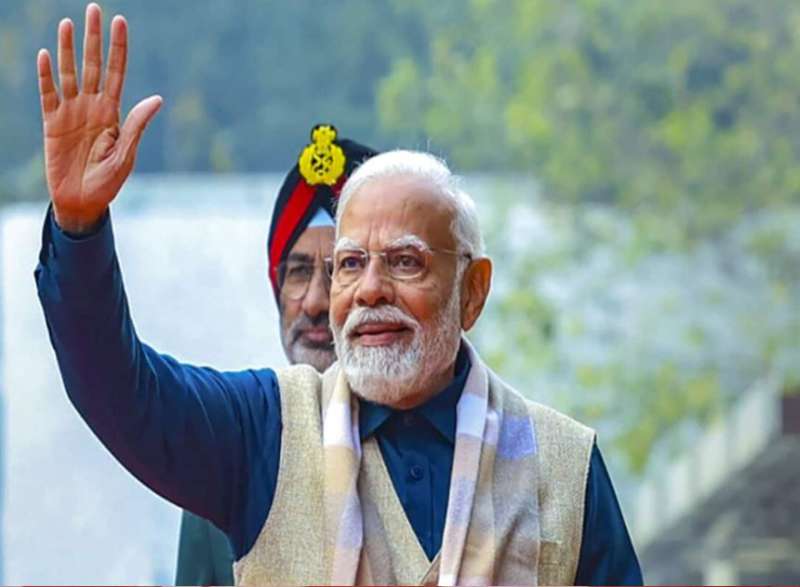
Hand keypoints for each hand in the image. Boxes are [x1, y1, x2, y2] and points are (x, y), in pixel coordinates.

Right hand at [38, 3, 161, 232]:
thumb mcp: (126, 154)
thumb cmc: (108, 181)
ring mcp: (71, 112)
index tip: (120, 21)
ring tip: (67, 23)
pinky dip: (46, 75)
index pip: (116, 72)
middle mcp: (92, 106)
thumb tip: (157, 99)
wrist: (82, 201)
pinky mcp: (51, 122)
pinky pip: (48, 93)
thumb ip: (137, 125)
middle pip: (93, 65)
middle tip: (94, 8)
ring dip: (68, 48)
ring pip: (69, 73)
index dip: (118, 48)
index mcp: (113, 113)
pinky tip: (46, 54)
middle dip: (94, 38)